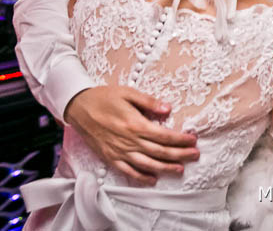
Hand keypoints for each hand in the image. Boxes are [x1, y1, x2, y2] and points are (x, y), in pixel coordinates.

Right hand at [65, 86, 199, 184]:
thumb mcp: (128, 93)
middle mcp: (129, 141)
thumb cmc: (104, 97)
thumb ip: (149, 102)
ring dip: (165, 168)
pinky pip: (128, 171)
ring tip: (180, 169)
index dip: (180, 140)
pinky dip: (141, 177)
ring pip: (147, 164)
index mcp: (135, 124)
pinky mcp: (110, 157)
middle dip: (180, 154)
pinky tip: (153, 179)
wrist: (78, 107)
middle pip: (159, 152)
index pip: (164, 136)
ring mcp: (119, 151)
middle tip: (195, 155)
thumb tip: (168, 109)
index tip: (193, 140)